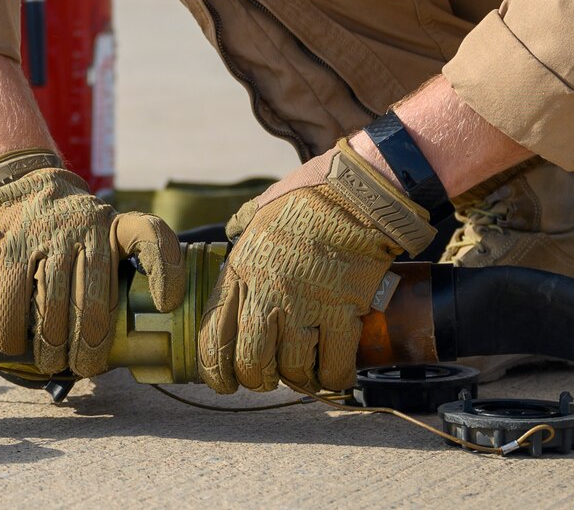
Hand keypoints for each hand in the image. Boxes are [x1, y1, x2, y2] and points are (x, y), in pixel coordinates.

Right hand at [0, 150, 184, 377]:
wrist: (26, 190)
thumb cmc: (76, 232)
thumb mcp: (107, 237)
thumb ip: (121, 274)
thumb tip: (133, 343)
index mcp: (118, 226)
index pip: (151, 235)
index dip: (165, 270)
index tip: (167, 304)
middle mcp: (88, 226)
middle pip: (94, 293)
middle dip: (91, 340)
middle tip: (87, 364)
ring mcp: (49, 234)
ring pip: (53, 299)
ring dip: (52, 341)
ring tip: (53, 362)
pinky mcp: (14, 244)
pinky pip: (13, 293)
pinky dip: (12, 327)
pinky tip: (16, 344)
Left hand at [198, 142, 434, 393]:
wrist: (360, 192)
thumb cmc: (311, 195)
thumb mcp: (261, 209)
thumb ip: (242, 227)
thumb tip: (232, 229)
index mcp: (242, 271)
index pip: (214, 338)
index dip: (217, 371)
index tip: (227, 383)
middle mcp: (266, 293)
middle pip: (251, 364)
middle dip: (260, 380)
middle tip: (273, 377)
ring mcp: (304, 305)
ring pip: (293, 371)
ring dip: (301, 379)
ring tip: (309, 371)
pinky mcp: (342, 312)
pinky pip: (334, 367)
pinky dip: (335, 377)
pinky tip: (337, 372)